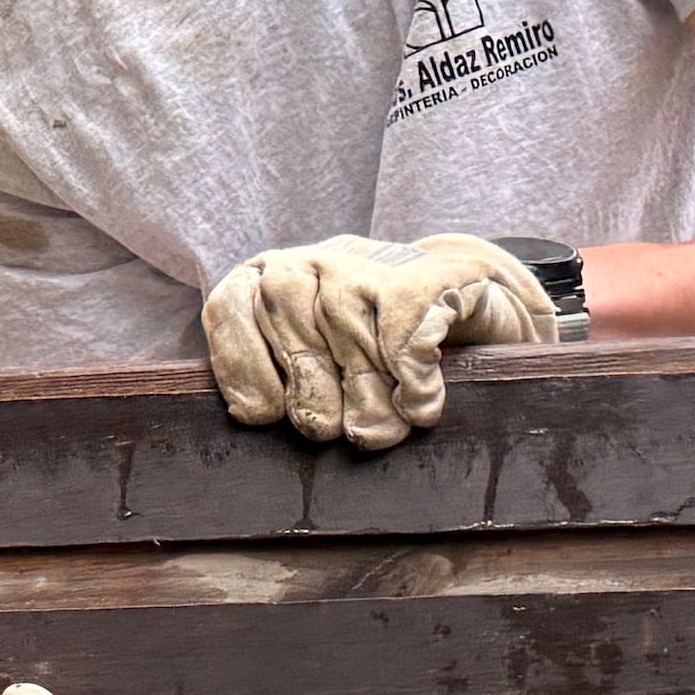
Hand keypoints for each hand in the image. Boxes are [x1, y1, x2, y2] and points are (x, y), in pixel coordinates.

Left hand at [199, 233, 555, 448]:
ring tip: (389, 425)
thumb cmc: (372, 348)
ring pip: (353, 350)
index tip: (269, 415)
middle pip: (297, 347)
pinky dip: (414, 386)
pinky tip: (421, 405)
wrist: (465, 296)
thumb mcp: (314, 360)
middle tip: (345, 431)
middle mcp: (310, 263)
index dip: (248, 373)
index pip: (229, 314)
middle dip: (320, 405)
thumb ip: (277, 379)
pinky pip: (405, 344)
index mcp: (267, 278)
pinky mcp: (424, 279)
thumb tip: (253, 414)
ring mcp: (365, 265)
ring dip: (374, 403)